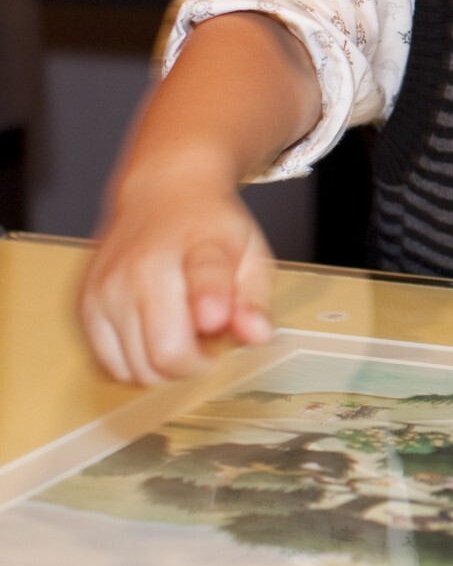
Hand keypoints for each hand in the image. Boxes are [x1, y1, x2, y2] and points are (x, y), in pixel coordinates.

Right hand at [79, 172, 273, 384]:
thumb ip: (255, 300)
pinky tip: (151, 336)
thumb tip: (256, 336)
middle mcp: (144, 268)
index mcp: (198, 248)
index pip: (204, 283)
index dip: (212, 311)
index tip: (215, 322)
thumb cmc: (208, 226)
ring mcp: (107, 289)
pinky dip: (133, 363)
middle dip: (196, 363)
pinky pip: (108, 366)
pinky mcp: (83, 306)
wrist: (161, 195)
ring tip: (180, 331)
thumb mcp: (251, 254)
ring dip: (163, 366)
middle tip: (208, 338)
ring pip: (135, 370)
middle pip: (165, 353)